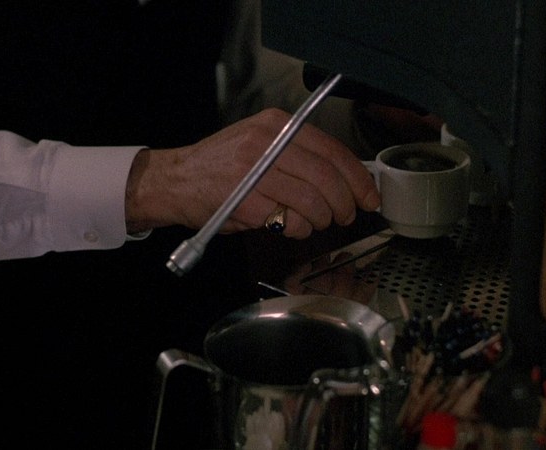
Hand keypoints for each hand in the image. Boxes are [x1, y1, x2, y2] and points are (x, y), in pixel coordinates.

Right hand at [125, 108, 380, 237]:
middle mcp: (267, 142)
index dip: (358, 178)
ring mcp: (255, 172)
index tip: (370, 196)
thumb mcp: (260, 145)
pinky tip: (288, 226)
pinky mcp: (246, 201)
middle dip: (345, 203)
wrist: (175, 180)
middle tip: (347, 216)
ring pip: (313, 201)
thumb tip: (346, 179)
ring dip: (321, 220)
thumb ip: (299, 155)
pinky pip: (289, 221)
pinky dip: (297, 229)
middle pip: (327, 177)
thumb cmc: (221, 167)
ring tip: (315, 223)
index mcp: (276, 124)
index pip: (332, 150)